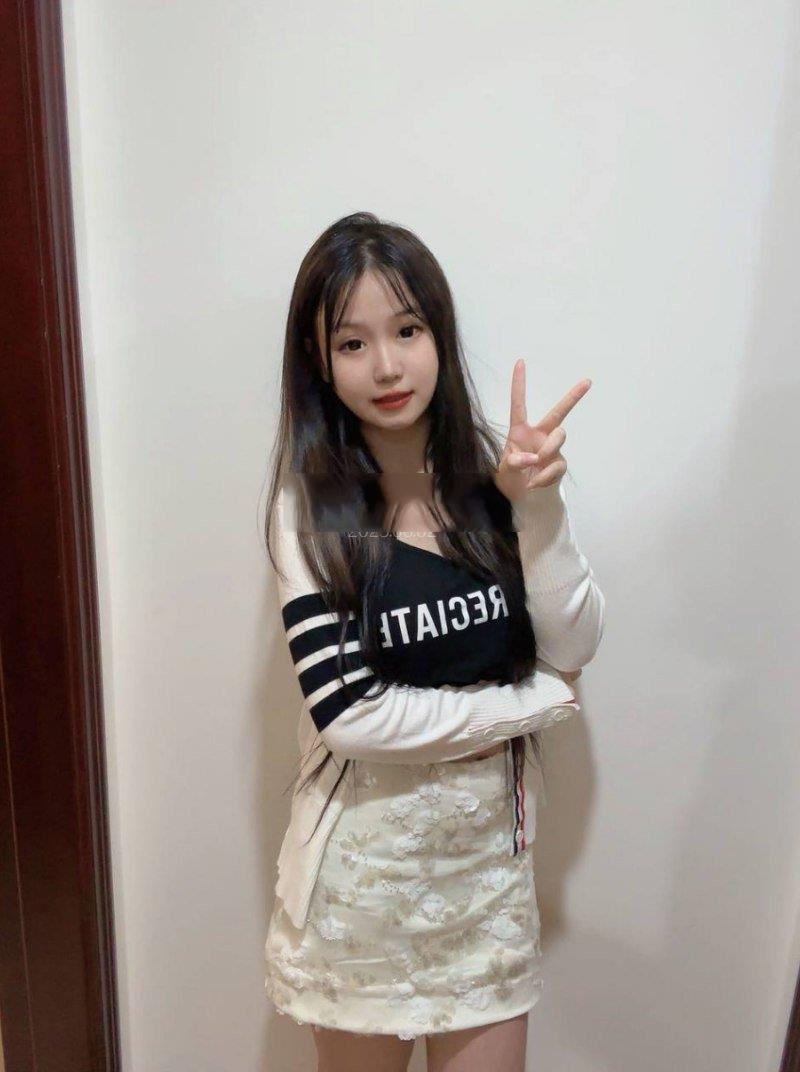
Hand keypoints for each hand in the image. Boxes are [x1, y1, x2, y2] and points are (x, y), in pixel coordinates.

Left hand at [494, 360, 591, 504]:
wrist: (521, 499)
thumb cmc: (508, 478)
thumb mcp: (503, 470)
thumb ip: (513, 462)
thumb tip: (533, 458)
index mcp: (519, 431)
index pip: (519, 404)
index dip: (519, 384)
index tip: (520, 362)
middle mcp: (538, 435)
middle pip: (558, 412)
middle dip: (573, 397)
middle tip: (587, 381)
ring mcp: (551, 448)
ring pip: (560, 436)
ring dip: (548, 450)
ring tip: (534, 465)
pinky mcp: (559, 463)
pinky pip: (558, 464)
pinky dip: (545, 475)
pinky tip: (534, 483)